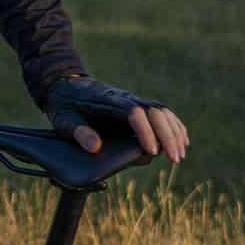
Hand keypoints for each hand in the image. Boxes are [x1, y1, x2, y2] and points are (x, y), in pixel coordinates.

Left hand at [42, 74, 187, 162]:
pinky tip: (181, 141)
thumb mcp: (63, 120)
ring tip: (178, 155)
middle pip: (155, 112)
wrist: (64, 86)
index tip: (150, 151)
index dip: (145, 132)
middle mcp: (125, 99)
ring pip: (162, 112)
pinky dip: (174, 126)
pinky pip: (161, 113)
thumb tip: (96, 147)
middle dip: (167, 135)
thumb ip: (78, 132)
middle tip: (174, 158)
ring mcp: (133, 101)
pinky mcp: (136, 106)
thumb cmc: (64, 106)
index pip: (134, 113)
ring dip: (174, 132)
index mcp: (107, 102)